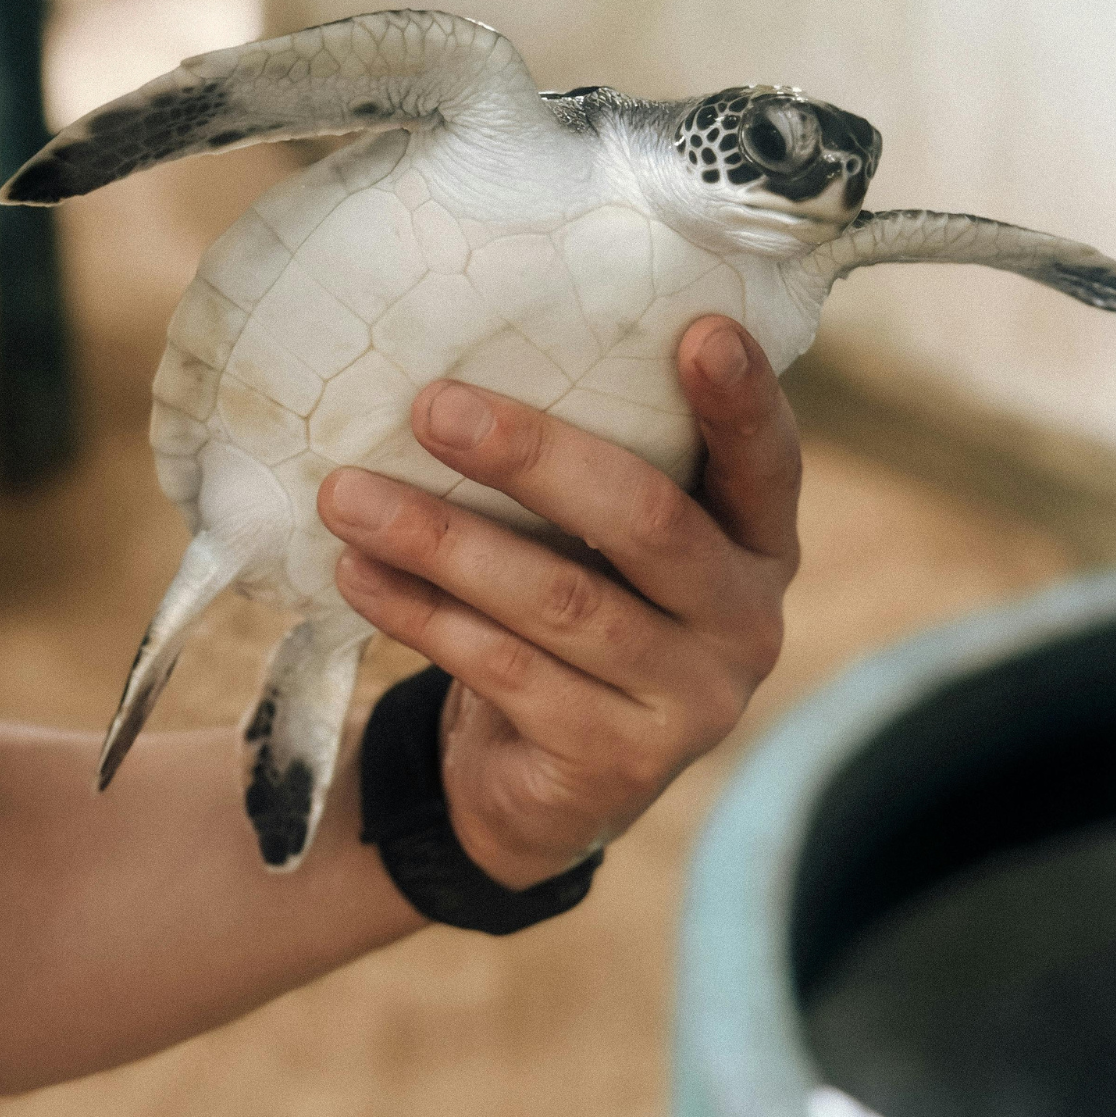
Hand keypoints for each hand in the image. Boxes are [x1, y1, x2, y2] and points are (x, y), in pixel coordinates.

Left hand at [318, 316, 799, 889]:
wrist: (548, 785)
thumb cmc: (578, 612)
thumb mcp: (610, 547)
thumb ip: (598, 474)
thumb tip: (472, 365)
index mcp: (761, 545)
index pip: (767, 463)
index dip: (741, 400)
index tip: (700, 331)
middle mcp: (748, 620)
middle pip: (651, 523)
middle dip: (536, 457)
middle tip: (432, 406)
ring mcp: (694, 699)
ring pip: (562, 601)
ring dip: (445, 540)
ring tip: (348, 494)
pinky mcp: (619, 759)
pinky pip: (507, 671)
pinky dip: (422, 615)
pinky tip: (357, 573)